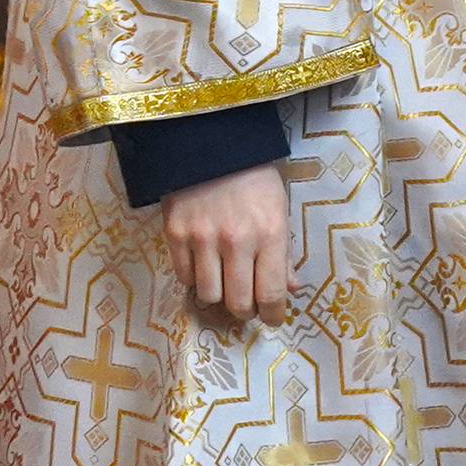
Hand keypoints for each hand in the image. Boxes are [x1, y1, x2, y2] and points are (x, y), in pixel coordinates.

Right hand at [162, 163, 294, 327]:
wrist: (211, 144)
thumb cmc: (255, 177)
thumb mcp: (280, 209)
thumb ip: (284, 252)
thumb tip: (291, 288)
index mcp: (270, 233)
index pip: (272, 292)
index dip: (274, 314)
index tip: (274, 321)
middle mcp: (237, 241)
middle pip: (238, 302)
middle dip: (245, 312)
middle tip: (248, 307)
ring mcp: (202, 239)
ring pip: (208, 294)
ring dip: (218, 297)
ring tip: (224, 285)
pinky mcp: (175, 234)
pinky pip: (183, 276)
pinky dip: (194, 279)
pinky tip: (203, 268)